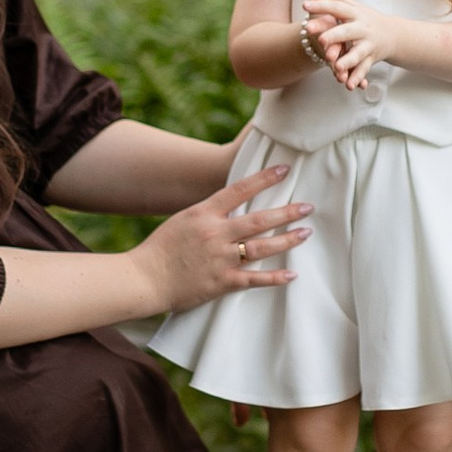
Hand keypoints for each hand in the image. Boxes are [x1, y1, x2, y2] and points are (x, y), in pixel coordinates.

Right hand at [134, 162, 307, 309]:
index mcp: (204, 214)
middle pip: (259, 220)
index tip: (284, 169)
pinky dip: (274, 278)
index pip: (239, 190)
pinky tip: (291, 275)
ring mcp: (220, 258)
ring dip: (287, 240)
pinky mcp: (221, 282)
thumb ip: (208, 214)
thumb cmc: (160, 249)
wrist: (143, 278)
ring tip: (306, 233)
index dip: (264, 179)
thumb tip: (232, 206)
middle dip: (287, 212)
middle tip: (309, 206)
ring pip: (262, 247)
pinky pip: (254, 279)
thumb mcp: (183, 220)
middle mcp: (215, 233)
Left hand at [303, 0, 394, 92]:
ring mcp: (367, 44)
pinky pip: (363, 70)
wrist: (393, 34)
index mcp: (354, 13)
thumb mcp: (351, 5)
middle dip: (334, 35)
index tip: (304, 4)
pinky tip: (348, 85)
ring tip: (336, 67)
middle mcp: (362, 28)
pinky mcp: (370, 59)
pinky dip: (356, 78)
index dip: (321, 5)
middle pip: (347, 31)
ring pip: (357, 54)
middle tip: (320, 40)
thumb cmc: (366, 19)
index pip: (336, 7)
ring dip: (347, 61)